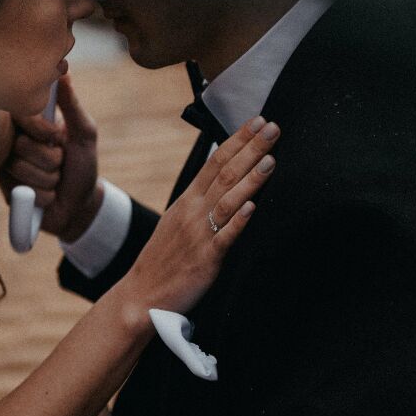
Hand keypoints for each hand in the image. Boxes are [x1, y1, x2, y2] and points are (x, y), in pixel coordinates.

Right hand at [0, 74, 100, 241]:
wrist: (79, 205)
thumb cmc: (82, 165)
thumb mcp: (84, 133)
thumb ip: (72, 105)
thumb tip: (65, 74)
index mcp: (27, 123)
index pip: (20, 115)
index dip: (41, 130)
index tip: (56, 138)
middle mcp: (11, 142)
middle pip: (22, 146)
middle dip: (51, 160)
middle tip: (59, 162)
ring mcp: (5, 167)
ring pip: (23, 170)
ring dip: (49, 180)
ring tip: (54, 180)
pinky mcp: (4, 192)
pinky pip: (23, 192)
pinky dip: (44, 196)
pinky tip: (46, 196)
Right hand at [118, 116, 279, 315]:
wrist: (142, 295)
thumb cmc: (164, 259)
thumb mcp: (177, 220)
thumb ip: (200, 200)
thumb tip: (224, 179)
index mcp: (187, 200)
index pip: (215, 161)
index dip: (237, 139)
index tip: (257, 121)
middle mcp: (193, 212)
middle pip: (225, 173)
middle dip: (251, 148)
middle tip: (272, 127)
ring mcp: (199, 234)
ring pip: (228, 200)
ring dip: (250, 178)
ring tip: (270, 159)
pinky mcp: (206, 259)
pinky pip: (225, 237)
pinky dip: (238, 220)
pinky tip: (252, 205)